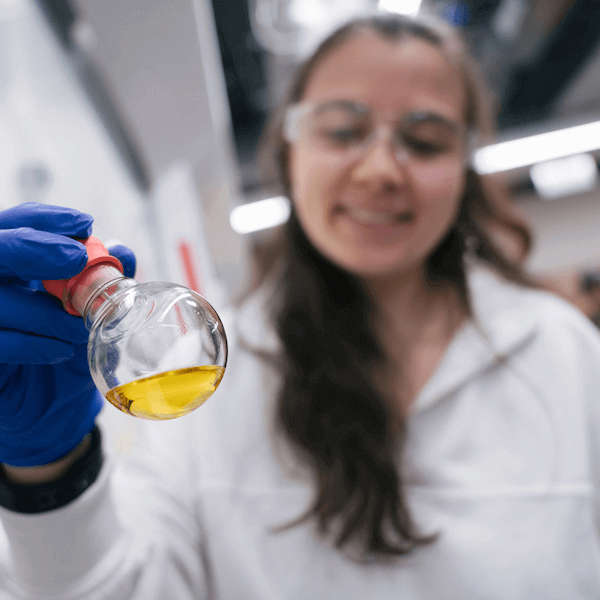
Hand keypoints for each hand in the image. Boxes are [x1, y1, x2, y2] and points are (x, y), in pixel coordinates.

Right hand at [0, 203, 134, 466]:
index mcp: (17, 269)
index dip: (45, 218)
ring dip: (42, 311)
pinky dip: (29, 345)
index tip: (85, 224)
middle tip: (76, 259)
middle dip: (34, 247)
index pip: (16, 225)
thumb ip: (108, 284)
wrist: (51, 411)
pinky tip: (57, 352)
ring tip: (77, 328)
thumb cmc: (69, 354)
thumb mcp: (95, 318)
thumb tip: (123, 252)